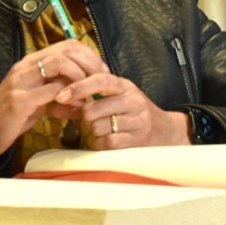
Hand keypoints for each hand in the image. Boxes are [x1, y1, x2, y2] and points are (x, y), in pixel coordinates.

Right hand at [0, 39, 107, 172]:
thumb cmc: (16, 115)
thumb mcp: (42, 99)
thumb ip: (63, 92)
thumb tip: (89, 94)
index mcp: (32, 61)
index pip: (67, 45)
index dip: (89, 55)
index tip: (102, 71)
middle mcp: (26, 65)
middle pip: (66, 51)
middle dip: (90, 64)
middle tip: (101, 81)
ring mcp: (21, 81)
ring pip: (59, 65)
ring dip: (80, 78)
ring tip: (88, 95)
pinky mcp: (19, 100)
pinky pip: (51, 91)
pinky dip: (68, 98)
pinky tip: (75, 108)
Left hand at [55, 73, 191, 148]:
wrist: (164, 131)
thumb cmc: (133, 112)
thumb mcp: (120, 96)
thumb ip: (97, 92)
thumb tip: (61, 97)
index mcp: (126, 86)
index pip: (101, 80)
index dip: (79, 87)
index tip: (61, 96)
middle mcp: (133, 101)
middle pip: (92, 110)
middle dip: (86, 117)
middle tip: (94, 118)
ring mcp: (136, 121)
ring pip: (97, 127)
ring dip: (95, 131)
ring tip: (106, 129)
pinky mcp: (136, 140)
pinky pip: (106, 142)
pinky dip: (101, 144)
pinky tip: (108, 140)